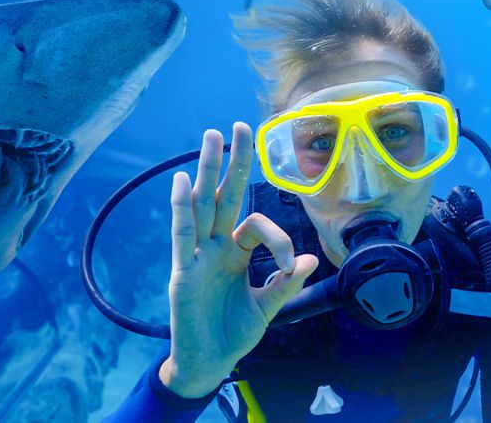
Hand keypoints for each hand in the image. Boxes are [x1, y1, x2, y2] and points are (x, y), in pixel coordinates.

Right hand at [159, 122, 317, 397]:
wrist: (207, 364)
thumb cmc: (232, 334)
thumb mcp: (266, 308)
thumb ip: (284, 284)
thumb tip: (309, 259)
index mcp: (235, 253)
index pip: (256, 225)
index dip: (278, 238)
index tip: (292, 265)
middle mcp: (214, 247)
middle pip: (223, 196)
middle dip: (231, 162)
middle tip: (237, 125)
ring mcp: (196, 256)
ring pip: (202, 206)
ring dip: (207, 171)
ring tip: (212, 137)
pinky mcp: (182, 272)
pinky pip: (182, 236)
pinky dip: (181, 209)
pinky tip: (184, 181)